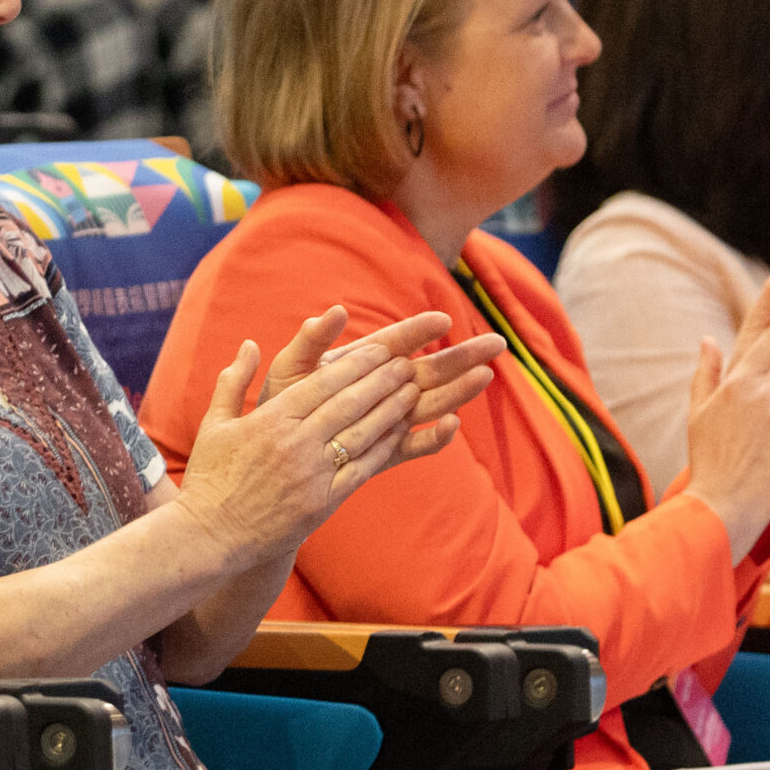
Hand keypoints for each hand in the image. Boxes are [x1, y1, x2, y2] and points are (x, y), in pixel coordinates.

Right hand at [174, 309, 500, 560]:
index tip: (380, 349)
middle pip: (349, 402)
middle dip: (382, 379)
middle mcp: (295, 442)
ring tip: (413, 389)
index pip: (323, 383)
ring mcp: (311, 473)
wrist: (208, 536)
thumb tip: (249, 344)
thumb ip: (233, 381)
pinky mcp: (322, 501)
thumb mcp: (213, 425)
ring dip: (392, 408)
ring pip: (362, 432)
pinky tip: (401, 430)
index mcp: (270, 420)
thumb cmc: (209, 479)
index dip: (356, 364)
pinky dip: (384, 446)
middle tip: (408, 362)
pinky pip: (361, 467)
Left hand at [258, 303, 502, 433]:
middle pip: (427, 370)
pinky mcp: (384, 452)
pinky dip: (434, 438)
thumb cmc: (277, 407)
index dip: (419, 330)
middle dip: (461, 357)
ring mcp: (385, 421)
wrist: (271, 457)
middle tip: (498, 344)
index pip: (396, 342)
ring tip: (486, 376)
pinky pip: (414, 446)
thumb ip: (309, 343)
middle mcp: (379, 391)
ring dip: (458, 391)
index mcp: (358, 365)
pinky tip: (452, 425)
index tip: (444, 318)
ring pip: (430, 404)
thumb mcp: (288, 371)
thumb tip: (333, 312)